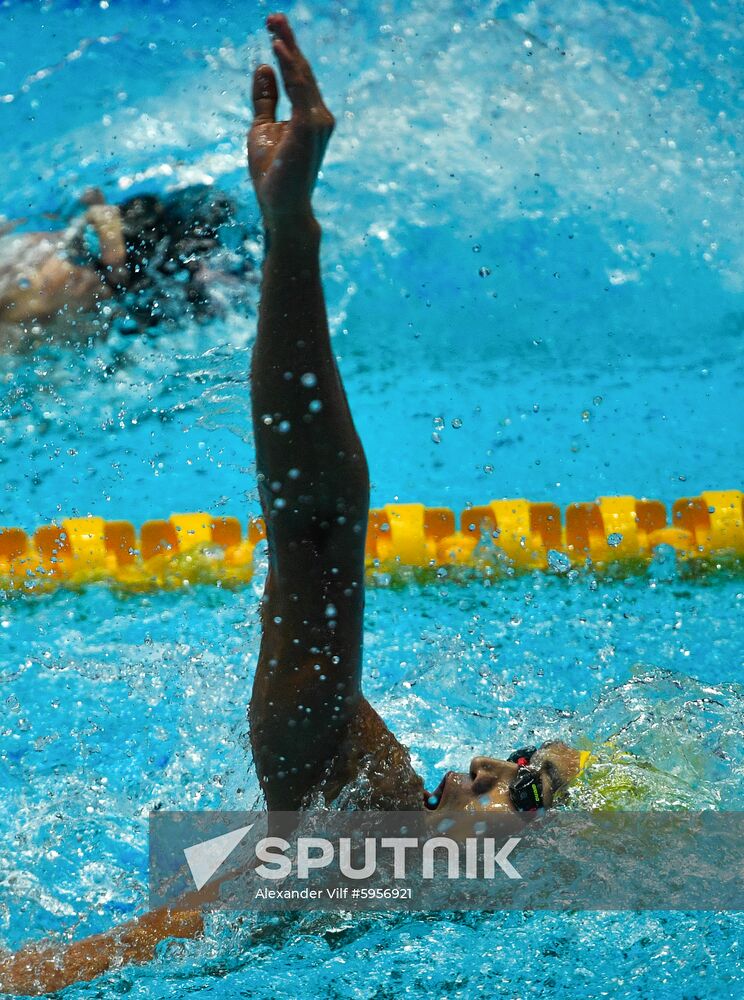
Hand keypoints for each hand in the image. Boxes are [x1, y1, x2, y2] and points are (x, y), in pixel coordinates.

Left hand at [248, 14, 334, 229]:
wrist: (281, 207)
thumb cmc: (274, 175)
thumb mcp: (263, 128)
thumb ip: (265, 100)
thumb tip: (263, 67)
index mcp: (310, 116)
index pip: (298, 77)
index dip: (286, 50)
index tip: (274, 27)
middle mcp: (320, 116)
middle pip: (303, 71)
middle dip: (288, 42)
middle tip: (274, 16)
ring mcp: (318, 121)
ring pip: (302, 76)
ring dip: (288, 47)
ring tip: (274, 24)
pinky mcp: (309, 127)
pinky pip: (299, 90)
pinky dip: (289, 67)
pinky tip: (277, 49)